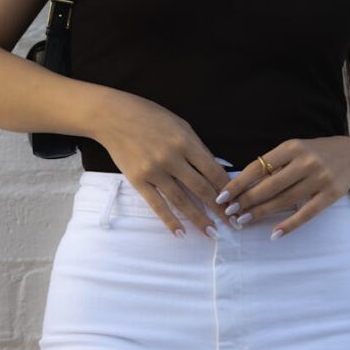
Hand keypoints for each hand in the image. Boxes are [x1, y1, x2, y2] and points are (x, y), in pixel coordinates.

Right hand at [94, 90, 236, 238]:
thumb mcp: (180, 125)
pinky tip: (180, 232)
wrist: (114, 116)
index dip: (226, 188)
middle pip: (201, 188)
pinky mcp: (138, 181)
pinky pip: (157, 205)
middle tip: (232, 223)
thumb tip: (215, 169)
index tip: (236, 201)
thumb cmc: (150, 116)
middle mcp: (171, 158)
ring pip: (181, 200)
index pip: (212, 170)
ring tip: (211, 233)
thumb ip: (197, 147)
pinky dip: (170, 221)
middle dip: (219, 208)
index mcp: (185, 141)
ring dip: (198, 219)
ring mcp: (154, 171)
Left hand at [213, 136, 349, 238]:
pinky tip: (274, 233)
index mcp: (292, 146)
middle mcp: (305, 161)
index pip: (258, 166)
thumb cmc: (316, 153)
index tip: (223, 195)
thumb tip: (244, 185)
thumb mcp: (296, 149)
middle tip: (229, 212)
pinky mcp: (330, 195)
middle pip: (269, 185)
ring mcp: (319, 178)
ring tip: (244, 221)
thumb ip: (275, 164)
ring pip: (284, 200)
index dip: (239, 182)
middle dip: (246, 200)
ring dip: (261, 213)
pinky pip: (306, 213)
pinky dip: (289, 225)